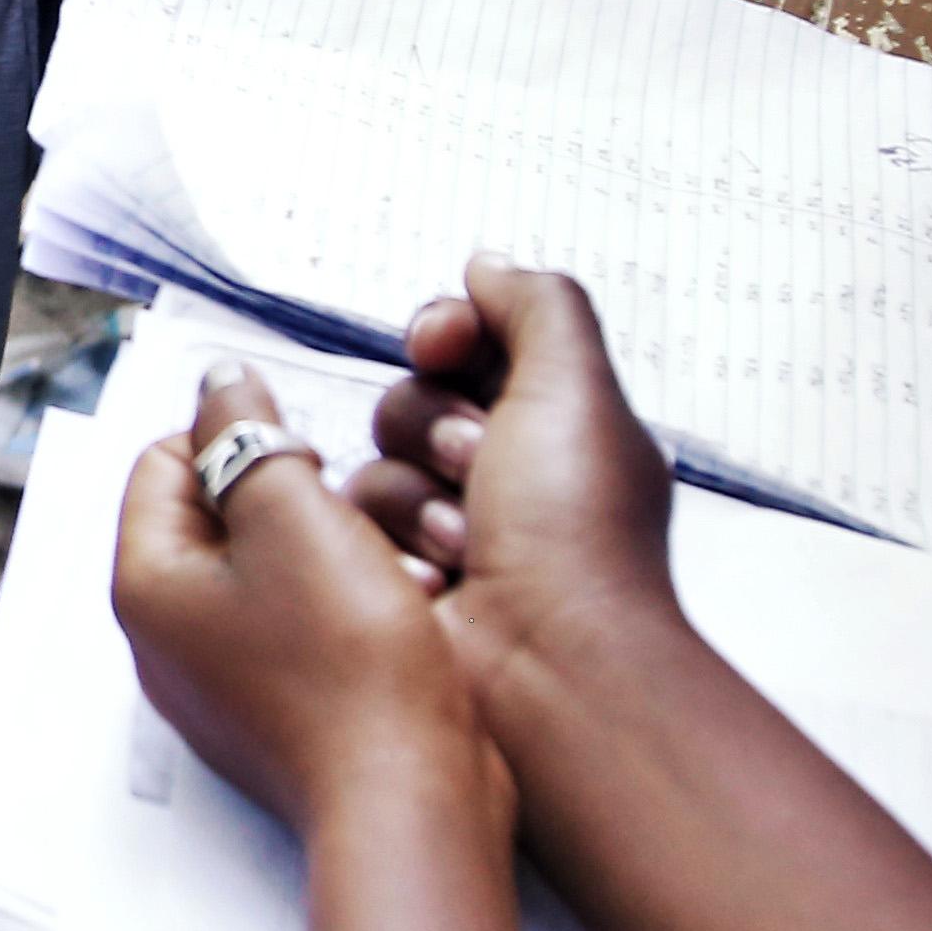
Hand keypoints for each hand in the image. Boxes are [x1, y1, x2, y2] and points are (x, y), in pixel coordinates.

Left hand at [111, 363, 507, 857]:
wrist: (409, 797)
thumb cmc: (350, 665)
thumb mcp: (294, 514)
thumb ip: (247, 434)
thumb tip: (222, 382)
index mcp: (147, 585)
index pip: (165, 460)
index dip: (240, 437)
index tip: (307, 454)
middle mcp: (169, 640)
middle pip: (224, 515)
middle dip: (299, 498)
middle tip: (352, 515)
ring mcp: (223, 684)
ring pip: (277, 569)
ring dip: (339, 551)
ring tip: (390, 567)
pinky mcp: (281, 713)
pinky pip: (309, 628)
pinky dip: (354, 608)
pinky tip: (402, 615)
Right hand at [342, 258, 691, 719]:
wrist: (549, 662)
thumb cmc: (576, 535)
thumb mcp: (576, 386)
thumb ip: (536, 304)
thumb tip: (486, 268)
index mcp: (559, 423)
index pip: (473, 340)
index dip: (446, 329)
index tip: (439, 341)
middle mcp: (507, 472)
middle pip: (414, 396)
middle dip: (434, 425)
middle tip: (476, 464)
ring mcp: (455, 528)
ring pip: (377, 461)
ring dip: (415, 494)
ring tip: (463, 542)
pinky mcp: (405, 573)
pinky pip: (355, 523)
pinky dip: (393, 542)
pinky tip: (437, 577)